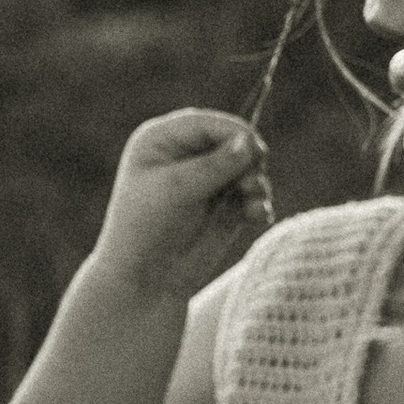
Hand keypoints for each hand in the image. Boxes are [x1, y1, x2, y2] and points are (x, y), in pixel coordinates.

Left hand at [87, 108, 270, 307]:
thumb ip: (214, 165)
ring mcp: (208, 180)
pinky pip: (253, 195)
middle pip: (233, 141)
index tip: (256, 148)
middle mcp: (187, 155)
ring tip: (253, 202)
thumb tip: (250, 141)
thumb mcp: (175, 190)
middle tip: (250, 183)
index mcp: (162, 140)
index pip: (206, 123)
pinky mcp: (225, 206)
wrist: (144, 280)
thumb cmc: (146, 228)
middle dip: (249, 160)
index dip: (233, 131)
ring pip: (248, 168)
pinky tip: (259, 217)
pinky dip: (259, 204)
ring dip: (257, 183)